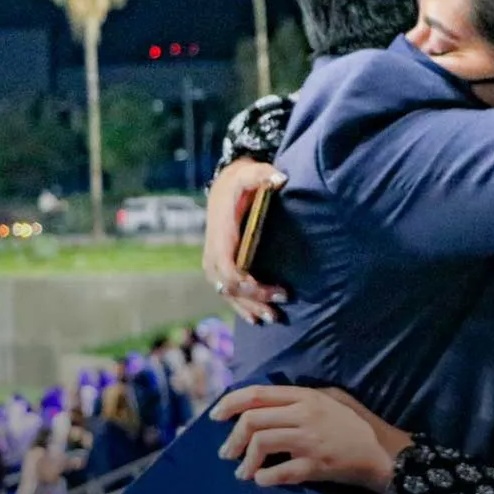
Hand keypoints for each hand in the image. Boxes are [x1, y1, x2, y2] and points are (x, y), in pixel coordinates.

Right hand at [203, 159, 288, 324]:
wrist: (225, 186)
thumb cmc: (242, 181)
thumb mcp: (252, 173)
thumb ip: (265, 174)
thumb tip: (281, 179)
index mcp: (221, 234)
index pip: (230, 269)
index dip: (250, 285)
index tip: (276, 290)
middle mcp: (213, 252)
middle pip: (228, 287)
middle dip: (253, 301)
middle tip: (279, 311)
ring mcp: (213, 262)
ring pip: (226, 293)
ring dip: (248, 308)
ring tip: (271, 319)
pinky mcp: (219, 267)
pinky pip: (226, 292)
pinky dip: (240, 306)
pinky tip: (255, 318)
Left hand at [211, 385, 404, 491]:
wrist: (383, 453)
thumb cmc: (357, 423)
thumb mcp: (333, 398)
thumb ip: (303, 396)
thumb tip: (267, 402)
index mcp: (306, 396)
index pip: (257, 394)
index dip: (230, 403)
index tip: (216, 416)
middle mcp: (304, 415)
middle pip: (252, 420)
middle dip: (232, 439)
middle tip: (227, 453)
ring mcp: (309, 441)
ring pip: (261, 444)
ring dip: (245, 461)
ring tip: (243, 471)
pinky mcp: (315, 465)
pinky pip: (278, 472)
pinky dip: (263, 478)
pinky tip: (261, 480)